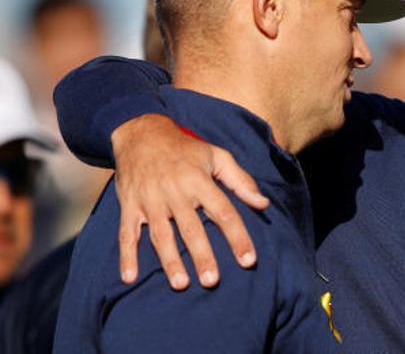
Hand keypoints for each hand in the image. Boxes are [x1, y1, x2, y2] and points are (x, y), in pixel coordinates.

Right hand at [111, 114, 269, 289]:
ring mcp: (150, 200)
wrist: (141, 133)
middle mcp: (175, 192)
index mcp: (199, 180)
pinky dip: (126, 256)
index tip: (248, 260)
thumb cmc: (185, 148)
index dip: (237, 237)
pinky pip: (126, 234)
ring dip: (170, 261)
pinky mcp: (130, 206)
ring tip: (181, 284)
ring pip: (161, 235)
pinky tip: (129, 277)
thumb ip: (241, 180)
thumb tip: (263, 204)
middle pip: (191, 229)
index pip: (223, 212)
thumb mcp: (217, 155)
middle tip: (212, 281)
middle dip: (202, 256)